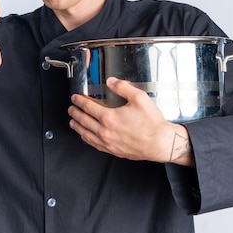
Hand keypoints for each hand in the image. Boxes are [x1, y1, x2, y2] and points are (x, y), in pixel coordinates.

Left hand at [68, 77, 194, 165]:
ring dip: (78, 127)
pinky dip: (87, 139)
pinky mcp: (113, 150)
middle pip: (84, 121)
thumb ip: (123, 87)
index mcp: (109, 118)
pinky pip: (95, 145)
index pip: (88, 107)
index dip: (80, 101)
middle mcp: (106, 132)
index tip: (75, 98)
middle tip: (71, 108)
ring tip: (73, 122)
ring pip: (87, 134)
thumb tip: (111, 81)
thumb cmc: (152, 123)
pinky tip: (86, 136)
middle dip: (75, 113)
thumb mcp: (139, 98)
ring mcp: (108, 143)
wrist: (160, 143)